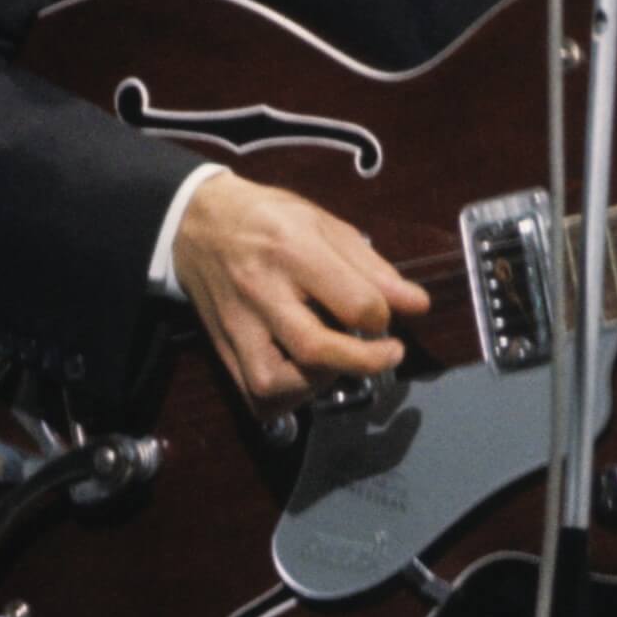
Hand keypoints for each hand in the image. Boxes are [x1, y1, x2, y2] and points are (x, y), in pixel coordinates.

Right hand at [172, 172, 430, 417]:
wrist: (199, 223)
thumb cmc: (271, 218)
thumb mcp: (325, 224)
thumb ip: (372, 267)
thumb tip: (417, 304)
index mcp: (293, 249)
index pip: (352, 302)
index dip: (383, 316)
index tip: (387, 315)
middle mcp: (261, 291)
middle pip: (314, 348)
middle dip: (364, 361)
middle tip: (389, 353)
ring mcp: (237, 325)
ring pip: (275, 381)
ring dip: (320, 383)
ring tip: (340, 362)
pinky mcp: (222, 349)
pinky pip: (254, 396)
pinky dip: (288, 398)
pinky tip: (308, 376)